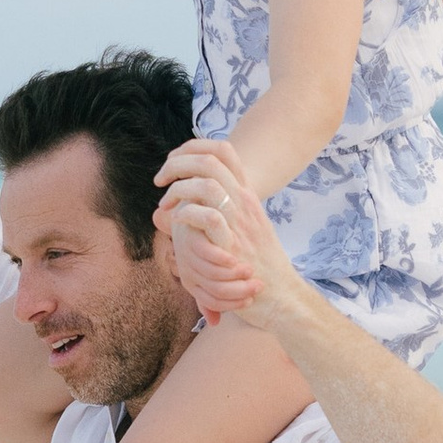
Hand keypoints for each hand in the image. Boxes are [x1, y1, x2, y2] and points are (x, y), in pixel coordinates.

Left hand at [153, 139, 295, 327]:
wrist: (281, 295)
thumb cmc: (255, 267)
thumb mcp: (240, 230)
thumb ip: (216, 213)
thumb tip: (178, 207)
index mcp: (246, 194)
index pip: (223, 150)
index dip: (193, 147)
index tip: (173, 162)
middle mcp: (244, 202)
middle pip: (209, 159)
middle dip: (176, 163)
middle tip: (161, 180)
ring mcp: (240, 222)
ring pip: (206, 184)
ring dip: (178, 189)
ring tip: (167, 204)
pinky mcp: (233, 244)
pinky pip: (208, 217)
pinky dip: (186, 215)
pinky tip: (178, 224)